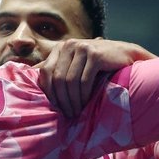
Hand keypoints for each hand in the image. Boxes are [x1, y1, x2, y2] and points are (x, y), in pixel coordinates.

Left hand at [36, 38, 155, 117]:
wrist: (128, 55)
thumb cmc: (100, 65)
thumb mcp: (76, 65)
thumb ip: (58, 70)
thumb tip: (31, 80)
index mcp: (60, 48)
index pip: (45, 72)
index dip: (48, 92)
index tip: (55, 107)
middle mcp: (69, 45)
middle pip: (57, 79)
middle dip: (61, 100)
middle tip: (68, 114)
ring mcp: (82, 48)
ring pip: (70, 81)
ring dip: (73, 100)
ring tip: (77, 112)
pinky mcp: (95, 55)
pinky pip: (83, 81)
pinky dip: (84, 95)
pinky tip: (86, 103)